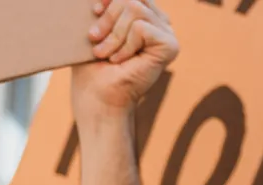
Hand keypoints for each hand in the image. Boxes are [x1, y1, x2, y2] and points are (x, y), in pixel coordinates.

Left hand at [73, 0, 178, 117]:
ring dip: (114, 34)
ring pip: (135, 9)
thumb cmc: (92, 66)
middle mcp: (159, 22)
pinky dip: (125, 44)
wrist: (97, 97)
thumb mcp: (96, 26)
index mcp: (144, 15)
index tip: (95, 11)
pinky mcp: (170, 46)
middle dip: (108, 18)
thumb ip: (108, 6)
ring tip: (106, 54)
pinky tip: (121, 60)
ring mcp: (167, 33)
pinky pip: (141, 27)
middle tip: (95, 39)